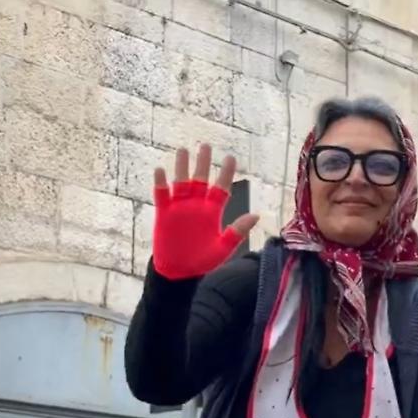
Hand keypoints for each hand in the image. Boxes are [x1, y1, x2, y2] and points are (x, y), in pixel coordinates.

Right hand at [152, 144, 258, 279]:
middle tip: (206, 146)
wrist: (178, 271)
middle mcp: (196, 205)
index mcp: (212, 211)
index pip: (221, 187)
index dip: (226, 173)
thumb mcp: (222, 248)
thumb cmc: (202, 260)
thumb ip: (237, 232)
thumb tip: (256, 215)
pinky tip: (161, 171)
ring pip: (181, 181)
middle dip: (203, 163)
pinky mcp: (164, 213)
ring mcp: (179, 207)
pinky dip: (161, 183)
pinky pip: (162, 195)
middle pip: (200, 179)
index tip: (230, 157)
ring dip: (182, 167)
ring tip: (184, 150)